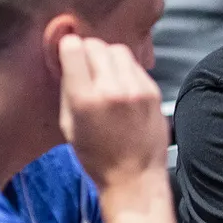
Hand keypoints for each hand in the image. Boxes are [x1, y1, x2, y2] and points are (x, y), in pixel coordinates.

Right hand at [57, 35, 167, 191]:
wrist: (135, 178)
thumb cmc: (96, 157)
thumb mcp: (69, 125)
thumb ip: (68, 90)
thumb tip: (69, 63)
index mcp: (85, 99)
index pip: (74, 48)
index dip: (69, 49)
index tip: (69, 56)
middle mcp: (112, 89)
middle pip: (97, 45)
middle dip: (88, 52)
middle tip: (86, 67)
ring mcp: (136, 89)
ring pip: (119, 50)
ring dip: (108, 58)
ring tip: (105, 75)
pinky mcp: (154, 92)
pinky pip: (136, 66)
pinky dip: (126, 70)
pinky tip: (122, 87)